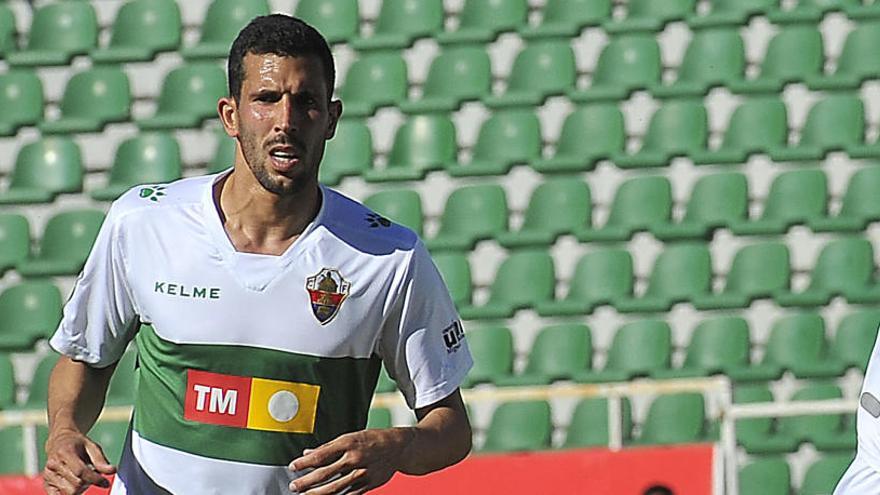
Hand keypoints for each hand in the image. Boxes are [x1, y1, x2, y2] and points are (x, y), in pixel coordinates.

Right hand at [43, 428, 115, 494]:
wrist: (59, 442)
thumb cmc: (78, 444)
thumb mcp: (92, 446)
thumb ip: (101, 460)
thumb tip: (112, 471)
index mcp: (65, 452)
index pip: (80, 471)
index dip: (95, 479)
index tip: (106, 483)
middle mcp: (53, 464)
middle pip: (76, 484)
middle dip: (89, 483)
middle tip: (93, 476)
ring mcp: (48, 475)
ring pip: (69, 492)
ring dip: (81, 490)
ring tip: (83, 479)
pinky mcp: (46, 484)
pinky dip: (71, 494)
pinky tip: (75, 486)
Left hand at [288, 427, 414, 493]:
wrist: (399, 448)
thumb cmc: (372, 440)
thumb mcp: (350, 437)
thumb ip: (329, 447)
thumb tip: (307, 453)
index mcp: (349, 443)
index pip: (321, 455)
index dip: (304, 462)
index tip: (292, 466)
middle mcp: (355, 458)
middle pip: (325, 474)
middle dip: (306, 482)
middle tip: (294, 486)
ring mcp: (362, 473)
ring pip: (334, 488)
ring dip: (316, 493)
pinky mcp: (368, 485)